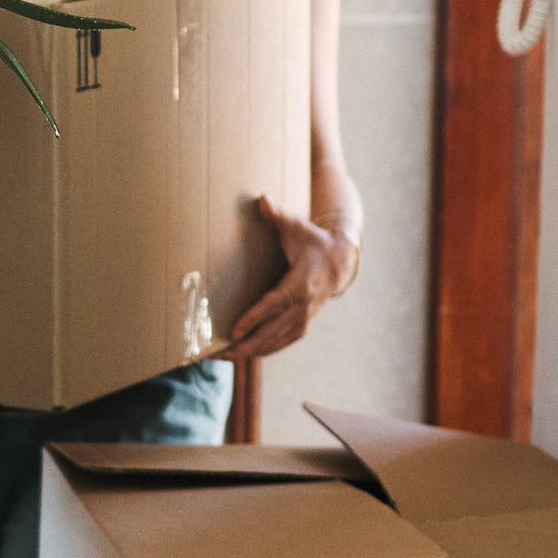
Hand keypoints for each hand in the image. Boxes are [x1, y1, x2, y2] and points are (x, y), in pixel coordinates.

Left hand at [223, 195, 361, 363]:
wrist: (339, 261)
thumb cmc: (312, 242)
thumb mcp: (297, 226)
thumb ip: (277, 215)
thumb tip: (261, 199)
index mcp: (300, 284)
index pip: (273, 305)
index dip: (253, 319)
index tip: (234, 331)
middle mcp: (303, 307)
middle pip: (271, 332)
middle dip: (244, 345)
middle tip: (219, 354)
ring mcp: (303, 320)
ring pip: (274, 343)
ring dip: (249, 352)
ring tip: (223, 358)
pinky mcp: (302, 327)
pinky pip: (280, 344)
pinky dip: (261, 351)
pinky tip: (242, 355)